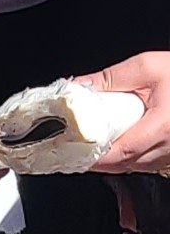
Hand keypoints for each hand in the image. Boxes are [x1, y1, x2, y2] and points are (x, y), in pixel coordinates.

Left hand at [82, 52, 169, 170]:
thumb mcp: (146, 67)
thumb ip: (110, 78)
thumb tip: (79, 85)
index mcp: (164, 125)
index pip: (123, 151)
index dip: (96, 157)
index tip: (74, 152)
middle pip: (127, 163)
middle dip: (99, 160)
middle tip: (74, 149)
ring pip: (139, 166)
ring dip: (114, 160)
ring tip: (90, 148)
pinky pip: (150, 162)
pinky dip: (131, 157)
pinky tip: (117, 146)